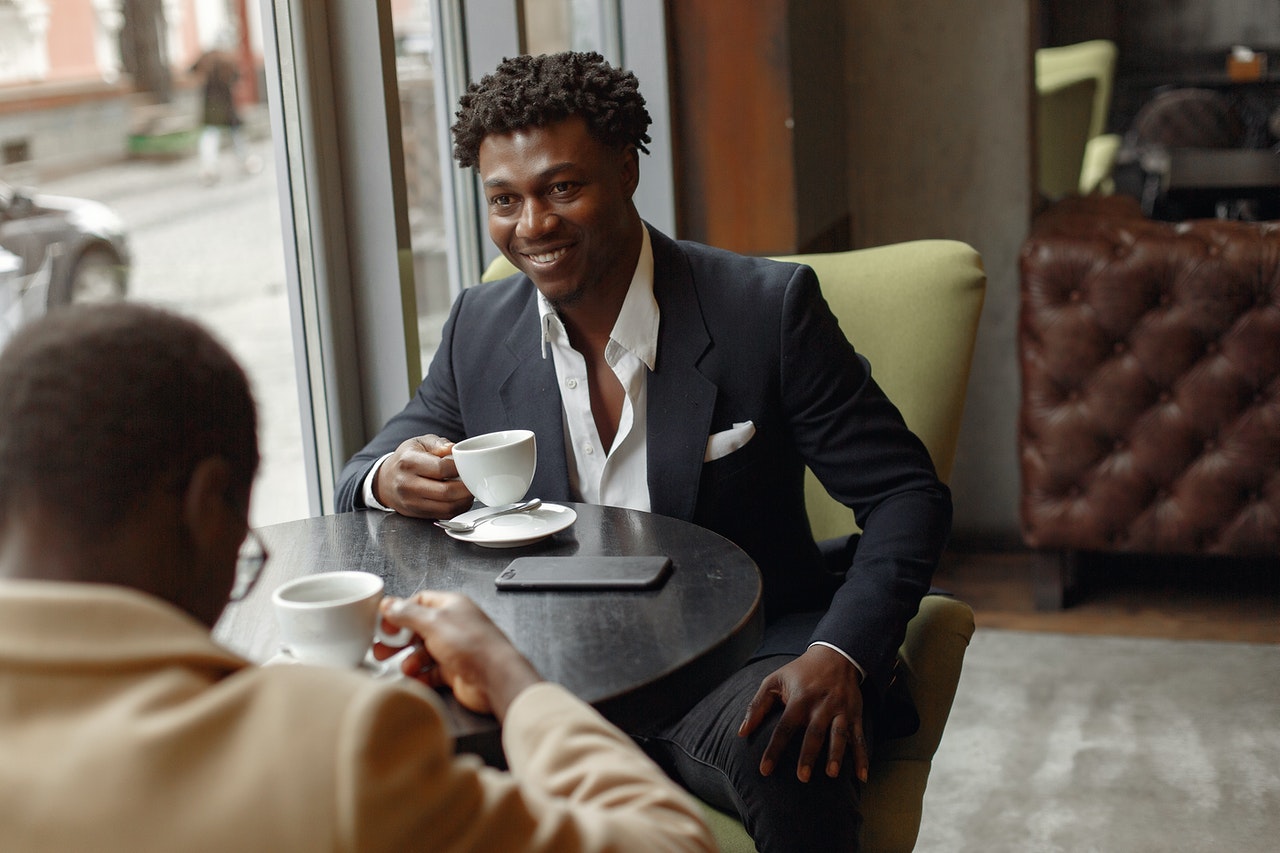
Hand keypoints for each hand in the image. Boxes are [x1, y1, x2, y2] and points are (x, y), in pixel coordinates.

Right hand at [374, 434, 473, 518]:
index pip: (441, 468)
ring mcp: (411, 502)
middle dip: (466, 488)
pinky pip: (443, 515)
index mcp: (408, 462)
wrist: (385, 480)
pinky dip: (457, 508)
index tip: (469, 465)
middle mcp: (407, 484)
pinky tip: (461, 499)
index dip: (460, 468)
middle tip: (475, 481)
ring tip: (470, 491)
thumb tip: (454, 449)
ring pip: (446, 507)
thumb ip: (438, 443)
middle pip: (446, 491)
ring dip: (464, 501)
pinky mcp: (416, 514)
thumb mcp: (419, 442)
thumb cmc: (406, 459)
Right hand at [376, 592, 541, 720]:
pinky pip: (431, 672)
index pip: (419, 602)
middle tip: (382, 650)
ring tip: (406, 668)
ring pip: (424, 652)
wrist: (495, 677)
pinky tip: (416, 679)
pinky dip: (421, 676)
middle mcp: (453, 625)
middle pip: (418, 629)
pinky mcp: (455, 671)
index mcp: (451, 606)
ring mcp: (455, 649)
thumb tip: (389, 604)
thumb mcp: (433, 622)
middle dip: (399, 640)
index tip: (384, 624)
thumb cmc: (474, 645)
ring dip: (411, 660)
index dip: (399, 613)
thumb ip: (408, 614)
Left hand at [738, 645, 867, 782]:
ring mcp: (841, 710)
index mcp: (800, 698)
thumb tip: (741, 732)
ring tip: (831, 774)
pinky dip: (862, 757)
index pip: (785, 727)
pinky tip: (861, 777)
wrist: (836, 654)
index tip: (764, 770)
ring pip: (839, 734)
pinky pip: (860, 738)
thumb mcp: (774, 680)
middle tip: (801, 778)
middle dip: (808, 755)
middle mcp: (821, 705)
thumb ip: (757, 706)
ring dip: (836, 755)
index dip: (774, 749)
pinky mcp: (855, 714)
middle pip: (814, 732)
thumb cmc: (800, 672)